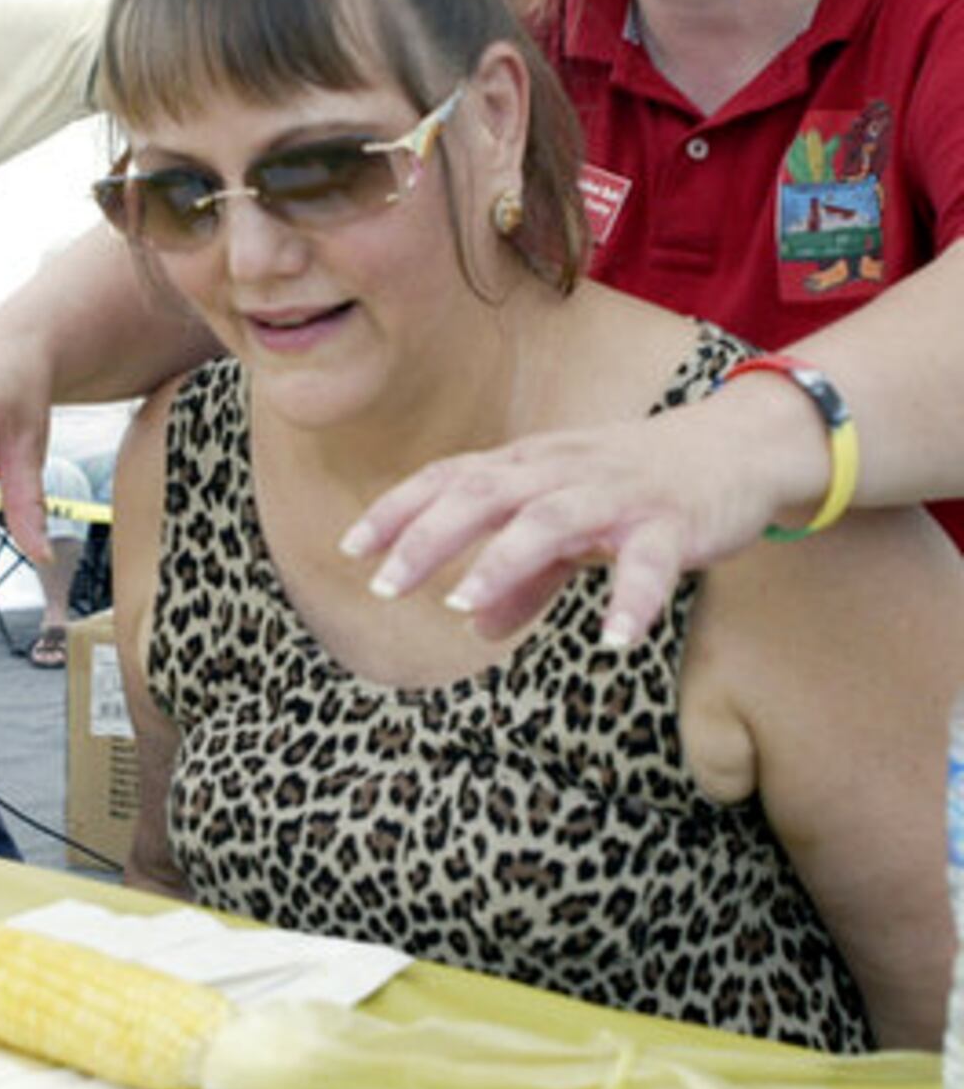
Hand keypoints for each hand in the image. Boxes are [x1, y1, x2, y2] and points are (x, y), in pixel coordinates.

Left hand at [339, 396, 805, 648]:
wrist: (738, 448)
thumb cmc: (635, 487)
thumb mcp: (569, 528)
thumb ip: (523, 578)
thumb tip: (471, 625)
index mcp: (529, 467)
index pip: (448, 479)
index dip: (398, 511)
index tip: (350, 550)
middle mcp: (561, 471)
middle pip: (482, 494)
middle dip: (426, 536)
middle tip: (382, 585)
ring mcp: (616, 493)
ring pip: (549, 520)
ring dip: (502, 561)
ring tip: (458, 604)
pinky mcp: (673, 522)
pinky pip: (650, 562)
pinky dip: (631, 598)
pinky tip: (612, 641)